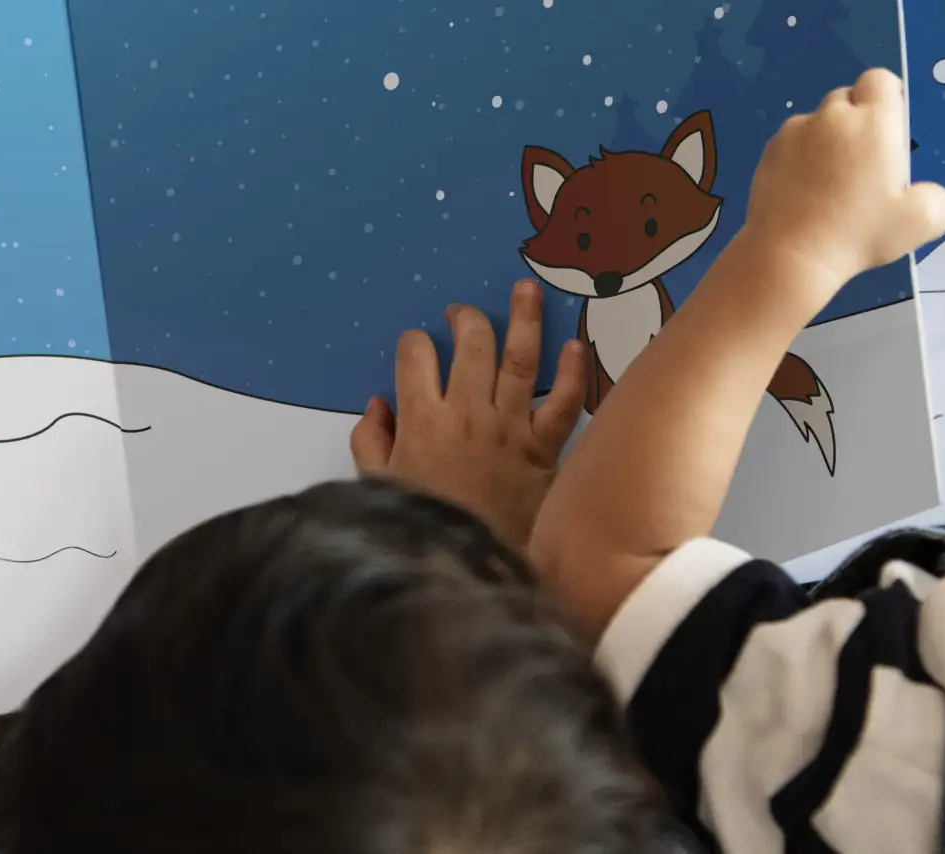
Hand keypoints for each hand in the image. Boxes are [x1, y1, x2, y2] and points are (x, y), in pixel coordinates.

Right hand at [352, 280, 589, 546]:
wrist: (474, 571)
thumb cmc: (427, 528)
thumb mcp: (379, 487)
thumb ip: (370, 441)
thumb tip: (376, 406)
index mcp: (422, 421)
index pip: (415, 356)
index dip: (414, 342)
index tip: (416, 346)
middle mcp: (467, 414)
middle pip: (470, 344)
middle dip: (466, 318)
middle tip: (462, 312)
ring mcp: (509, 427)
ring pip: (519, 358)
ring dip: (524, 318)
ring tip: (526, 289)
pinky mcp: (544, 448)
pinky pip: (565, 401)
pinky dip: (572, 372)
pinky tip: (574, 346)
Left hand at [743, 67, 944, 298]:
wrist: (790, 254)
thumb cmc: (858, 233)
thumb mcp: (919, 223)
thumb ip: (936, 200)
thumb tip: (930, 194)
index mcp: (873, 122)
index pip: (881, 80)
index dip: (888, 97)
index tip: (891, 127)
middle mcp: (832, 116)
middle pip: (848, 97)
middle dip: (859, 119)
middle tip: (865, 161)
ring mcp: (795, 131)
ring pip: (818, 120)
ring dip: (829, 138)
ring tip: (832, 181)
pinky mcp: (769, 150)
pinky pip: (793, 141)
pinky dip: (801, 155)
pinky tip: (805, 190)